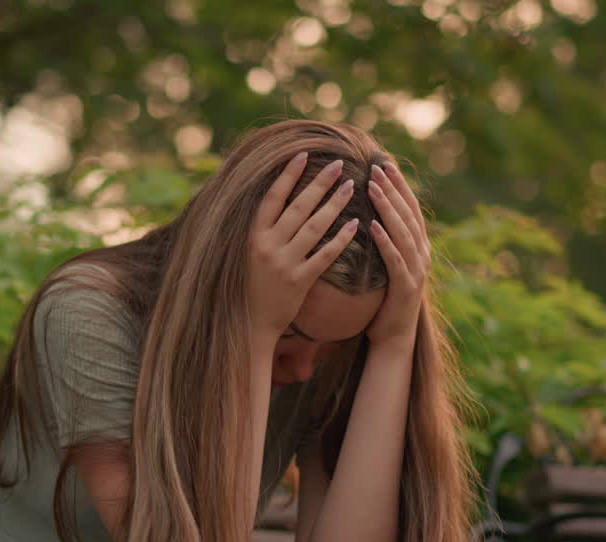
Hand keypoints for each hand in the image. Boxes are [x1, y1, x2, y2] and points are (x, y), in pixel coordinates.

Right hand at [247, 152, 359, 341]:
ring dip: (334, 205)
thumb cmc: (252, 285)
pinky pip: (324, 255)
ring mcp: (283, 263)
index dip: (288, 175)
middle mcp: (267, 246)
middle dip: (320, 183)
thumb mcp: (250, 253)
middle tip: (339, 164)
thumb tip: (278, 199)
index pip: (272, 198)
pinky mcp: (299, 281)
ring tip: (351, 187)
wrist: (250, 323)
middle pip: (298, 207)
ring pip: (313, 227)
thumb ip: (265, 229)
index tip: (304, 154)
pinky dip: (340, 239)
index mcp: (253, 235)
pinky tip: (355, 224)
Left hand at [365, 163, 429, 349]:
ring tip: (374, 188)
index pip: (409, 209)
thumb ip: (384, 242)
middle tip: (378, 167)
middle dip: (394, 189)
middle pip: (408, 215)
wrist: (394, 337)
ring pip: (403, 232)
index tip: (385, 163)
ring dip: (388, 208)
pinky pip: (395, 260)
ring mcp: (416, 271)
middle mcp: (421, 255)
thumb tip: (367, 215)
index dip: (399, 185)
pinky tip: (373, 226)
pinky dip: (385, 241)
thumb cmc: (384, 300)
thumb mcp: (386, 266)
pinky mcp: (406, 287)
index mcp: (417, 247)